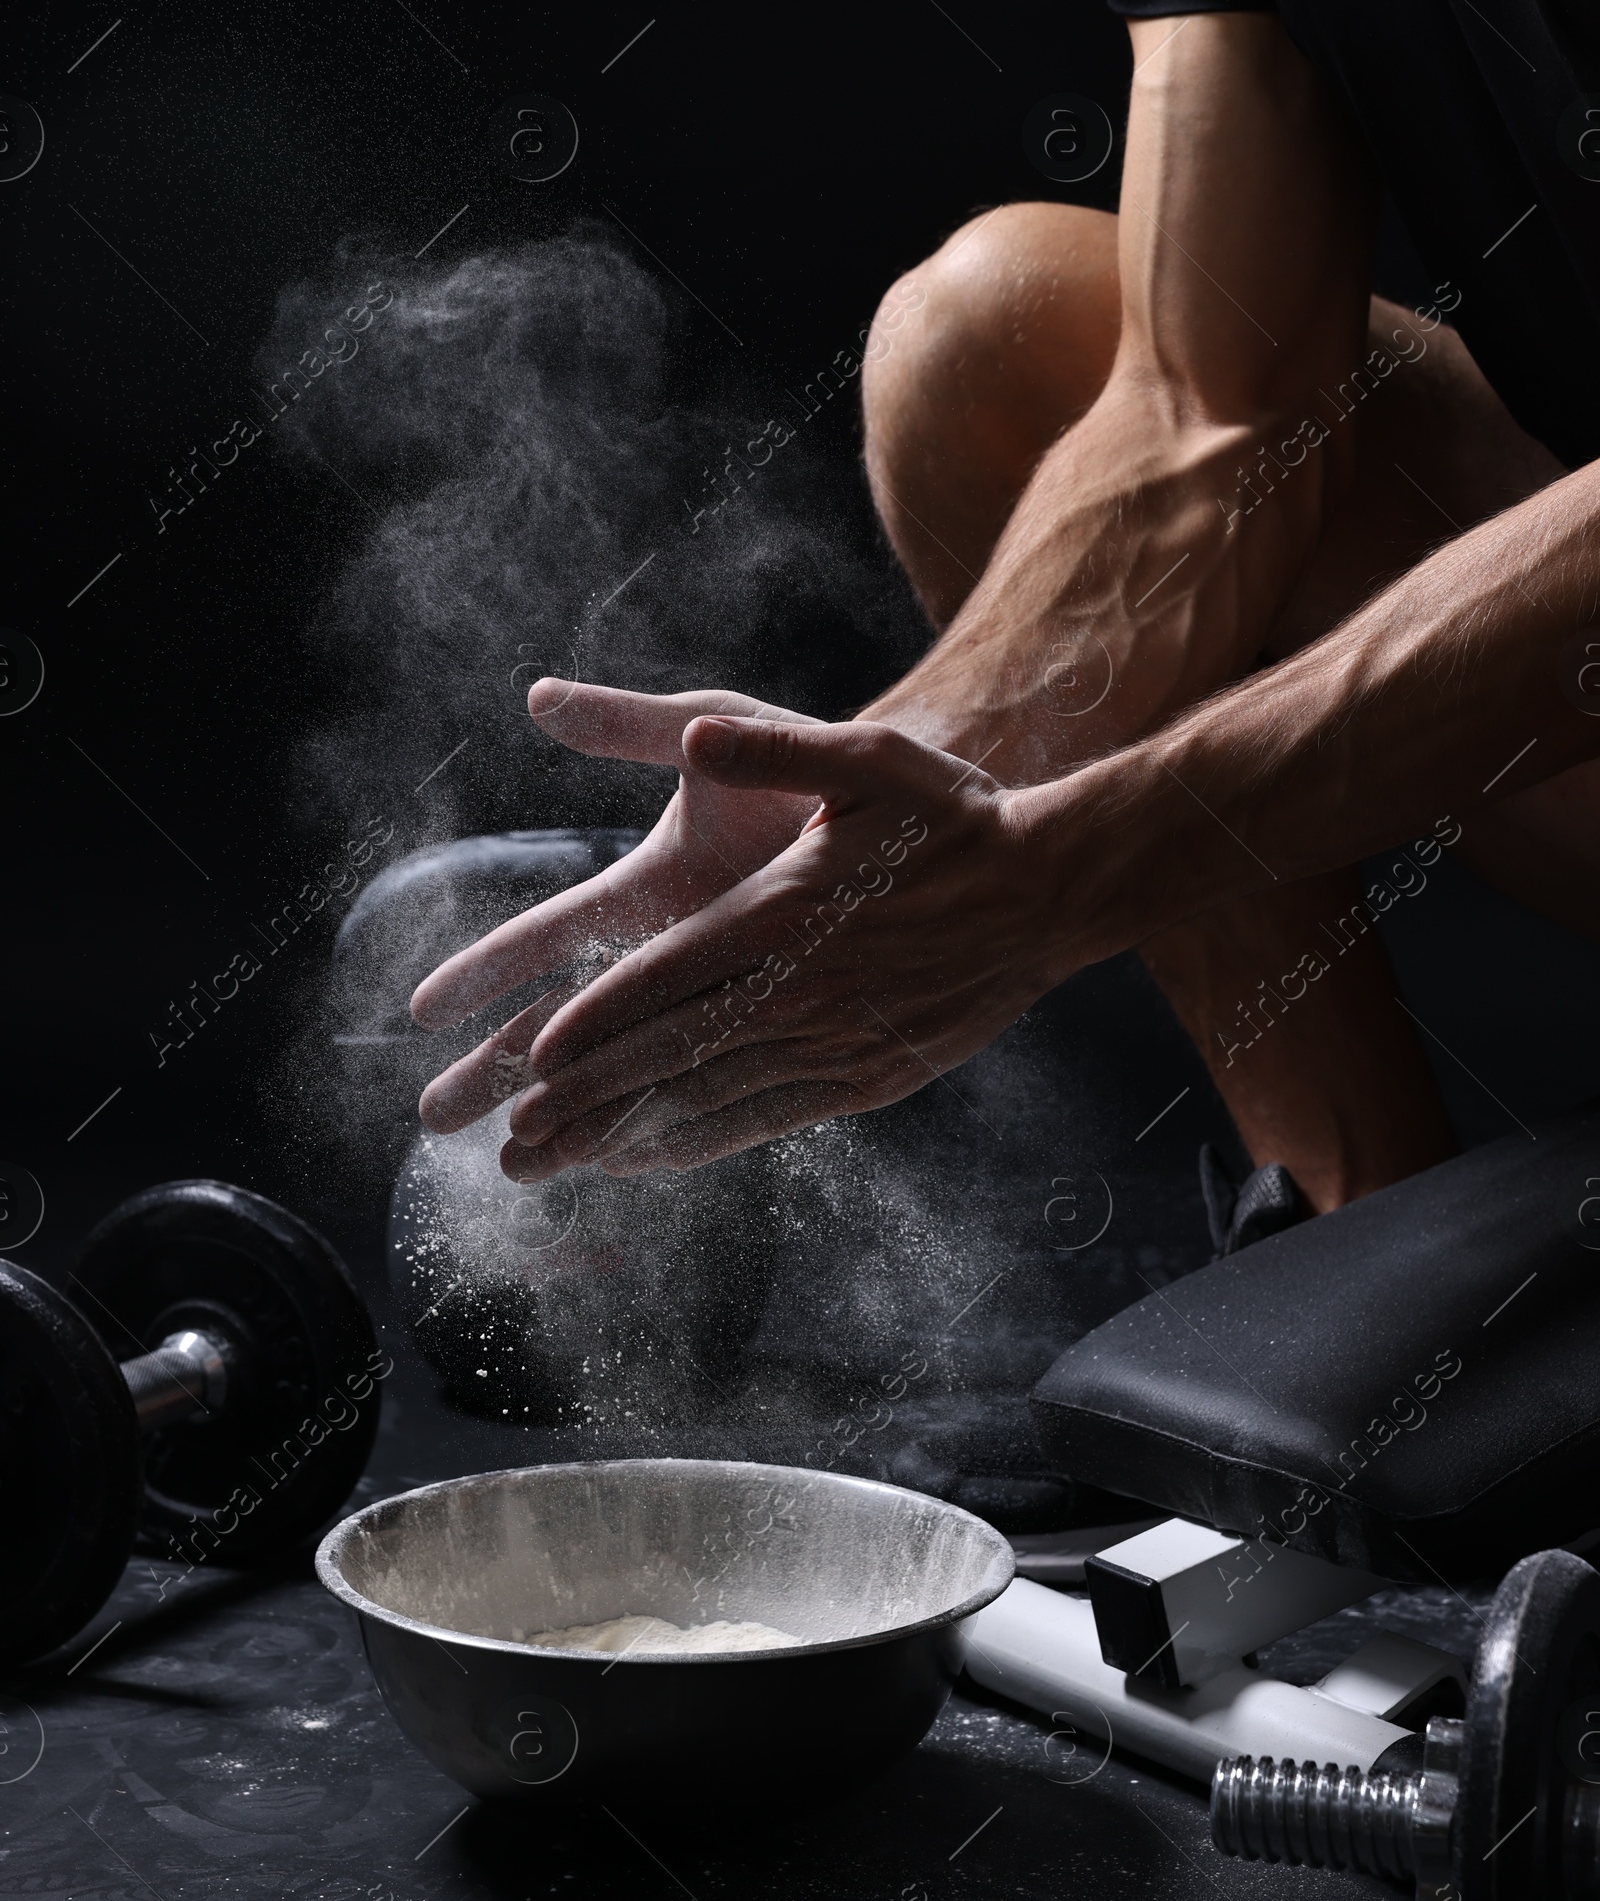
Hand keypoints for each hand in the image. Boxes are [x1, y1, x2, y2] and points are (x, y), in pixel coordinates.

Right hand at [411, 680, 819, 1131]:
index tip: (423, 1007)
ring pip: (629, 1067)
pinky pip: (704, 1081)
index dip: (489, 967)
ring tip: (514, 1170)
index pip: (553, 935)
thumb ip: (634, 722)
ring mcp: (719, 990)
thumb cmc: (809, 755)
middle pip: (567, 1019)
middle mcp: (672, 947)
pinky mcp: (771, 1018)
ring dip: (571, 1115)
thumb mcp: (716, 722)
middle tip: (433, 1119)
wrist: (914, 801)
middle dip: (499, 1069)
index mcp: (649, 886)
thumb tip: (538, 697)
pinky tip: (614, 1162)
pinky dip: (659, 1120)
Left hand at [493, 715, 1069, 1179]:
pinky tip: (648, 1159)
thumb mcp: (868, 758)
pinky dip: (701, 1143)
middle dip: (587, 1100)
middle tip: (513, 1138)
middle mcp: (803, 990)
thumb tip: (697, 737)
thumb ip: (772, 749)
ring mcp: (837, 1043)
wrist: (1050, 892)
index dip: (596, 1024)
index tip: (533, 1060)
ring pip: (713, 1099)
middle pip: (674, 1053)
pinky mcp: (868, 1079)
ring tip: (553, 1163)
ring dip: (627, 1134)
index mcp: (786, 913)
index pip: (669, 977)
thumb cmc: (953, 818)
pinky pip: (767, 1119)